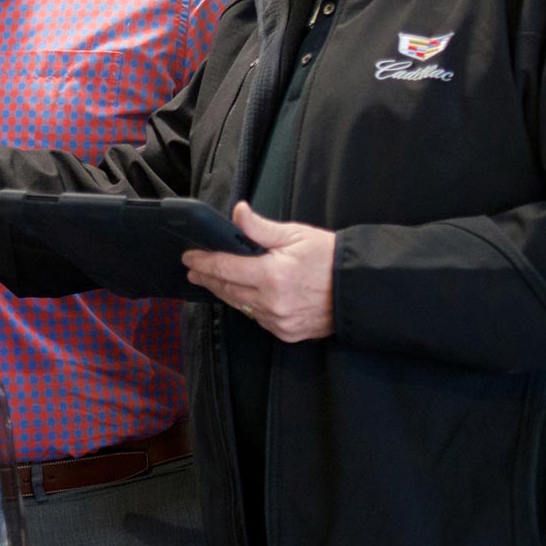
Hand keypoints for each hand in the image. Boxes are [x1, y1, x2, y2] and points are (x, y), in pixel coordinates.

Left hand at [182, 201, 335, 342]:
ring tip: (212, 280)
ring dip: (224, 293)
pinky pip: (258, 318)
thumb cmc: (327, 257)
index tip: (189, 257)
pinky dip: (247, 305)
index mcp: (271, 275)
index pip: (225, 268)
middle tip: (194, 270)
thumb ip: (260, 228)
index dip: (203, 262)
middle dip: (208, 278)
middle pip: (227, 290)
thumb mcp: (295, 235)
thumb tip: (237, 213)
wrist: (356, 289)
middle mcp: (271, 303)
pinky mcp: (286, 332)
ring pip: (240, 306)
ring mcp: (278, 321)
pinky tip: (241, 296)